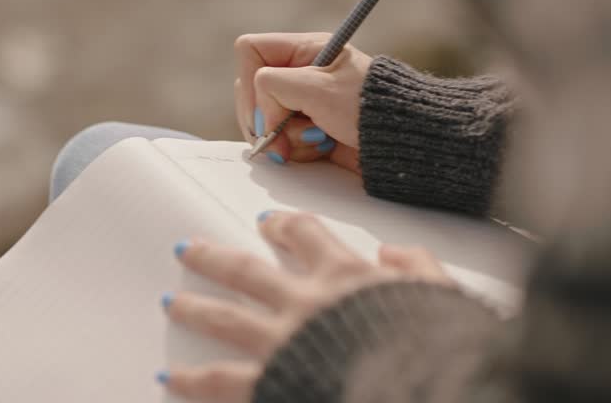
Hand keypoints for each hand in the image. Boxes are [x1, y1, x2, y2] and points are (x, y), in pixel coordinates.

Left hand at [158, 211, 452, 401]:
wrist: (424, 389)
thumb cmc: (433, 346)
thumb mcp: (440, 295)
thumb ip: (417, 267)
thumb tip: (394, 252)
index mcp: (345, 277)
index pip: (307, 236)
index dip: (284, 227)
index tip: (269, 223)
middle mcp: (306, 302)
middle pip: (247, 271)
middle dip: (214, 257)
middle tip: (189, 249)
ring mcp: (282, 342)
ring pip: (225, 317)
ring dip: (194, 308)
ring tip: (171, 302)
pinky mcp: (269, 383)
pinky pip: (221, 380)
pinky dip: (192, 378)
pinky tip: (170, 375)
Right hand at [234, 33, 372, 172]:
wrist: (403, 144)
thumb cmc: (371, 109)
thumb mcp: (318, 88)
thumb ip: (274, 87)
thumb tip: (259, 113)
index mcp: (305, 50)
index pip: (251, 52)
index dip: (249, 82)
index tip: (266, 111)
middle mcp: (301, 74)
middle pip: (252, 91)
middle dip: (266, 119)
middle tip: (282, 137)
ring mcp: (303, 104)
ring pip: (266, 121)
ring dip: (286, 138)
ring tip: (316, 140)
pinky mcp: (309, 131)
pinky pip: (283, 142)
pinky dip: (297, 150)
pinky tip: (321, 148)